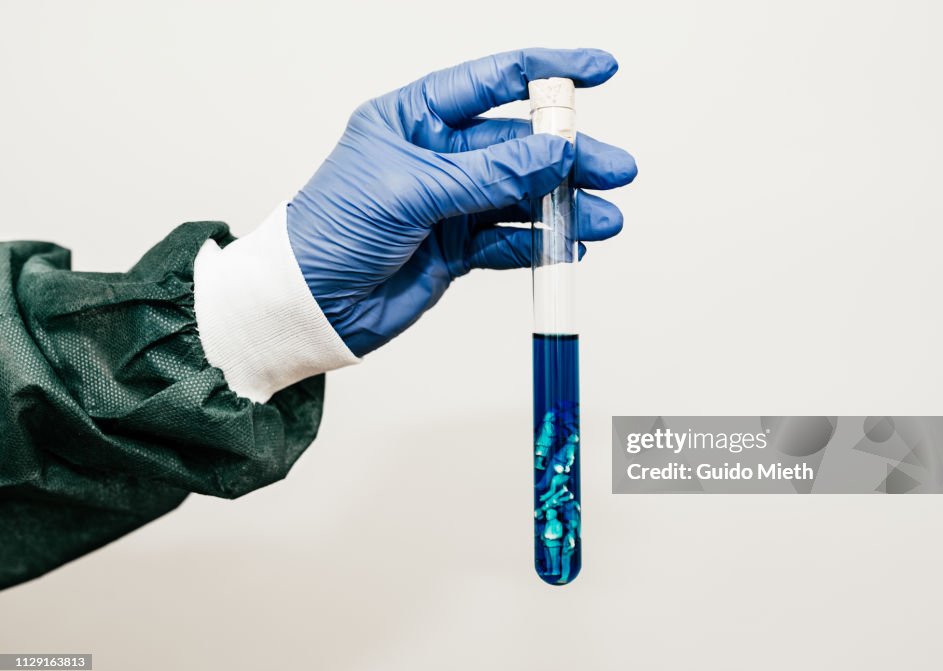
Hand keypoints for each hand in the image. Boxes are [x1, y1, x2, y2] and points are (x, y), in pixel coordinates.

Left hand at [287, 48, 637, 355]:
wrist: (309, 305)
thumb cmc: (330, 232)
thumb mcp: (411, 189)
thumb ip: (487, 173)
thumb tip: (552, 152)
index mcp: (416, 117)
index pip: (493, 80)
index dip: (549, 72)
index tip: (598, 70)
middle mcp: (438, 155)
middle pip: (521, 144)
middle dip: (570, 156)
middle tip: (611, 168)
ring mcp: (450, 203)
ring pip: (523, 196)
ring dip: (565, 206)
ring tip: (603, 219)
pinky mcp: (456, 248)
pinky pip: (510, 241)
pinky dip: (541, 244)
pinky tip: (568, 245)